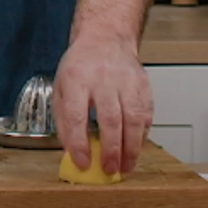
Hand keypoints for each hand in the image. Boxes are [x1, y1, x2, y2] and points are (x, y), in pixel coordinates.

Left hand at [53, 35, 152, 175]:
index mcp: (76, 79)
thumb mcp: (60, 87)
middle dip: (111, 149)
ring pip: (133, 118)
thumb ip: (64, 119)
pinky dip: (142, 134)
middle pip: (110, 119)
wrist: (105, 38)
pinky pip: (146, 114)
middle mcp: (103, 79)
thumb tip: (71, 150)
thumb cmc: (81, 66)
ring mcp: (126, 81)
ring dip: (131, 147)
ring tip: (126, 166)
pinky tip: (136, 146)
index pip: (77, 115)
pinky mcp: (143, 85)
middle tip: (109, 169)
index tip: (83, 162)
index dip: (79, 143)